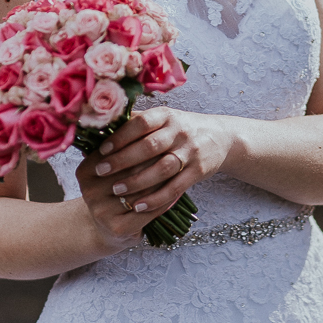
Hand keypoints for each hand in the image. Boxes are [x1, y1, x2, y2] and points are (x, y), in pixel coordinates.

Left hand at [76, 108, 229, 249]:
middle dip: (123, 160)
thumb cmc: (180, 129)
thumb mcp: (162, 119)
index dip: (120, 136)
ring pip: (162, 168)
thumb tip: (101, 127)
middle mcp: (179, 131)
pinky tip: (139, 206)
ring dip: (137, 181)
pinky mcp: (198, 171)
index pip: (141, 123)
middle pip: (149, 146)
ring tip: (116, 190)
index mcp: (166, 115)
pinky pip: (175, 188)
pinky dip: (156, 199)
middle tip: (101, 171)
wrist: (220, 137)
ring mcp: (190, 152)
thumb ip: (136, 122)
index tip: (102, 149)